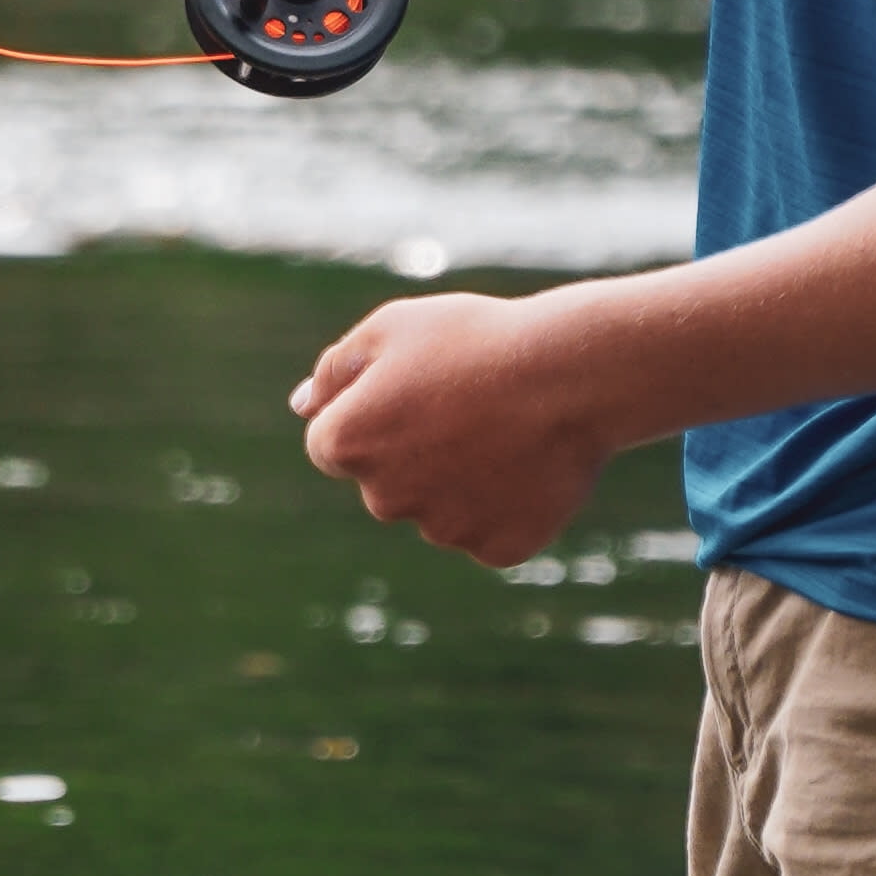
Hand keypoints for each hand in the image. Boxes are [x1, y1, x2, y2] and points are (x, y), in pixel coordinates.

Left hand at [291, 290, 612, 565]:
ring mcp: (444, 529)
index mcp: (347, 443)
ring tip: (506, 427)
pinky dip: (505, 503)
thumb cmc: (476, 339)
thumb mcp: (393, 328)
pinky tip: (530, 461)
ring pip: (438, 508)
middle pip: (385, 481)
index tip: (415, 387)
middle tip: (468, 402)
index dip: (372, 411)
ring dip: (460, 478)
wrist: (572, 374)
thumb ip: (337, 369)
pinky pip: (489, 529)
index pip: (330, 444)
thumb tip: (303, 405)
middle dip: (413, 450)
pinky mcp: (497, 548)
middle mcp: (385, 499)